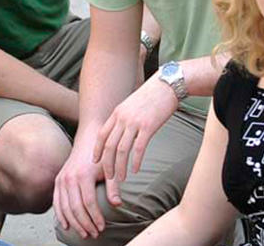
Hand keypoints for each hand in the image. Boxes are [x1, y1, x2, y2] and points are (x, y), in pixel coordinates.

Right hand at [54, 144, 105, 239]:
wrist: (88, 139)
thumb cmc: (102, 155)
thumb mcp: (110, 169)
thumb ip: (113, 188)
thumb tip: (118, 205)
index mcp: (83, 175)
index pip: (88, 203)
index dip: (95, 217)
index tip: (102, 227)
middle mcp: (70, 178)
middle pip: (76, 208)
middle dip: (85, 224)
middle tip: (94, 234)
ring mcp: (62, 180)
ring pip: (65, 207)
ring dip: (74, 223)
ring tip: (84, 233)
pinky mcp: (58, 181)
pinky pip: (57, 202)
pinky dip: (61, 215)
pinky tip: (67, 225)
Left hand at [93, 77, 177, 205]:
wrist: (168, 84)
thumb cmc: (152, 96)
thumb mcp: (133, 105)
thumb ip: (125, 118)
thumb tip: (123, 133)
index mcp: (117, 113)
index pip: (101, 134)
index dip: (97, 150)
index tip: (96, 162)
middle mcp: (123, 118)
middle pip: (109, 145)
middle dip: (107, 164)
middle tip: (108, 177)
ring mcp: (135, 122)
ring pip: (121, 150)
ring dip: (120, 167)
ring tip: (121, 179)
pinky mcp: (148, 127)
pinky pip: (138, 148)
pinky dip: (135, 161)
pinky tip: (135, 170)